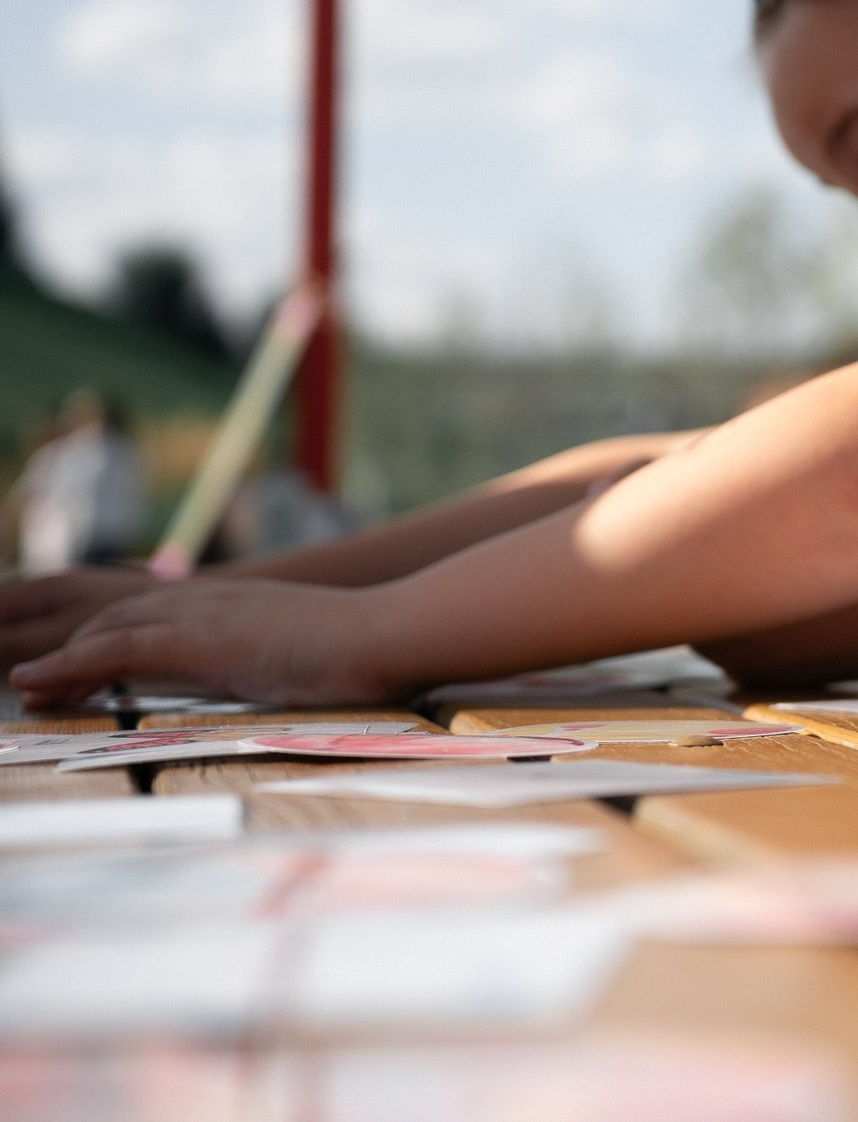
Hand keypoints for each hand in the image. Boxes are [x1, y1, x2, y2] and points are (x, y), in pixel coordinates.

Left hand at [11, 579, 398, 708]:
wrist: (394, 631)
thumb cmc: (376, 651)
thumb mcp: (320, 655)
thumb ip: (292, 660)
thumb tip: (300, 681)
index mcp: (243, 605)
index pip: (162, 615)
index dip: (115, 639)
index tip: (87, 669)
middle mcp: (215, 599)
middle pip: (122, 615)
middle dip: (74, 645)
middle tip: (40, 680)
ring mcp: (206, 613)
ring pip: (107, 628)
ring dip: (58, 656)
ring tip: (25, 684)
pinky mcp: (199, 638)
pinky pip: (114, 649)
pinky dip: (66, 664)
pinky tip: (35, 681)